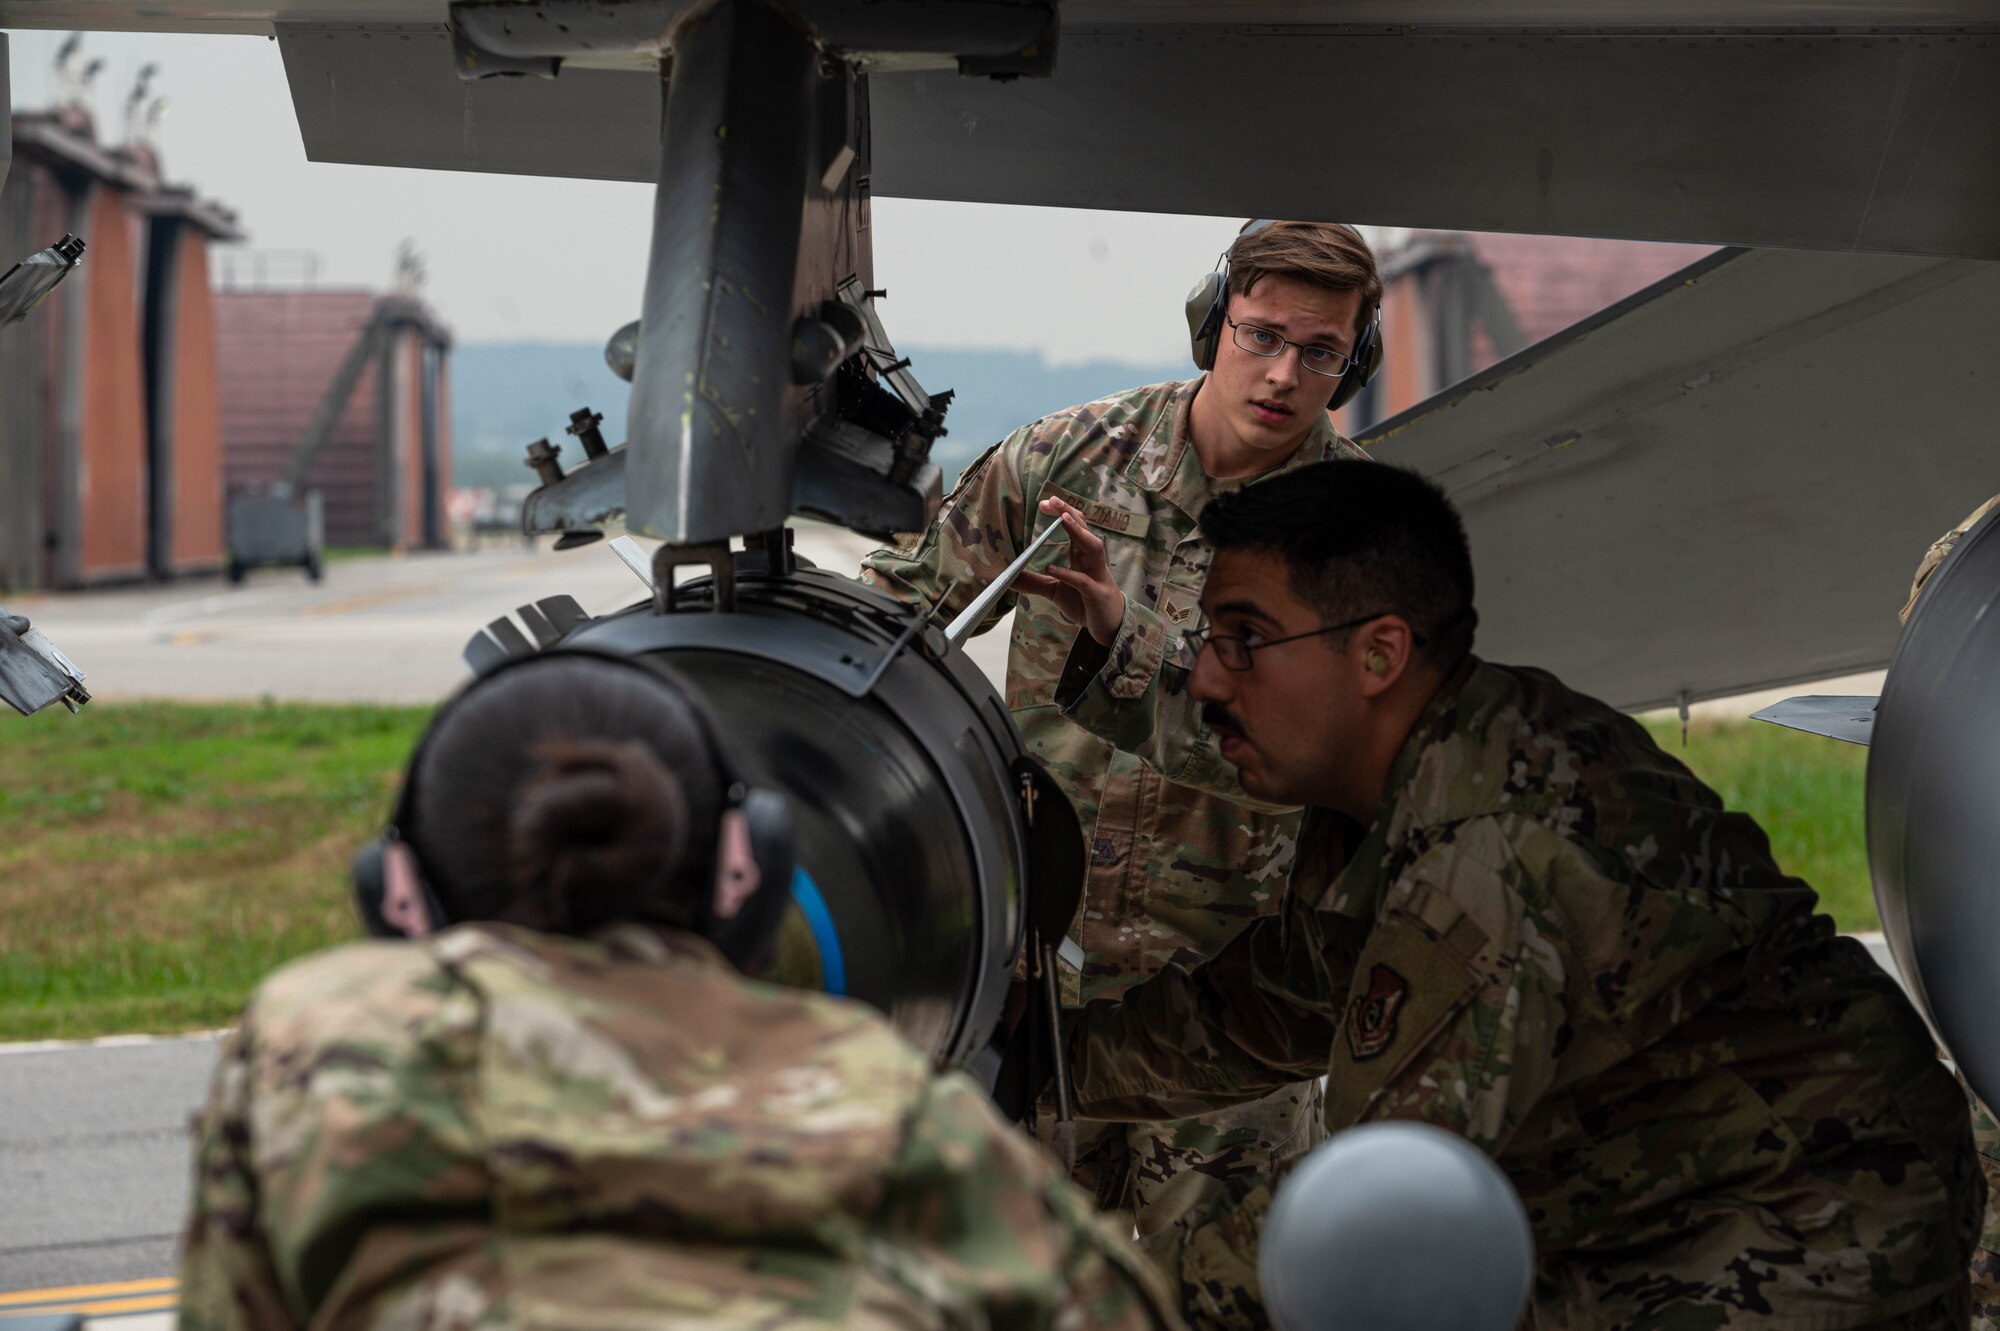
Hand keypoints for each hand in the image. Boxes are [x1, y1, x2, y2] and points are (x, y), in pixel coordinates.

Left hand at [1014, 498, 1125, 645]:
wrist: (1110, 626)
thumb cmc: (1085, 603)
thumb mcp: (1054, 591)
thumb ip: (1034, 582)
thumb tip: (1008, 577)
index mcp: (1082, 556)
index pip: (1075, 527)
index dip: (1062, 513)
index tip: (1044, 503)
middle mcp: (1091, 560)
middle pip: (1084, 529)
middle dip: (1069, 513)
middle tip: (1052, 500)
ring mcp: (1098, 576)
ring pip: (1093, 547)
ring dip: (1079, 532)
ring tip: (1063, 519)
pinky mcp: (1098, 594)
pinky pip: (1084, 581)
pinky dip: (1068, 574)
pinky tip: (1052, 568)